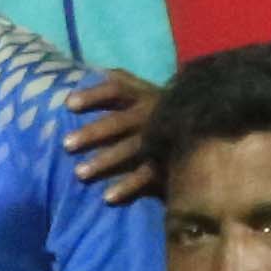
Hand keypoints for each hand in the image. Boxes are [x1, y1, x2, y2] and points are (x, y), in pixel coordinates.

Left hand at [63, 72, 159, 204]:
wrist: (205, 134)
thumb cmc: (156, 110)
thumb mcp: (142, 90)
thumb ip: (119, 81)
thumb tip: (87, 72)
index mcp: (143, 95)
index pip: (117, 90)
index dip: (94, 95)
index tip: (69, 105)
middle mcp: (152, 115)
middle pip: (120, 122)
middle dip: (93, 133)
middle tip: (66, 144)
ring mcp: (162, 140)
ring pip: (132, 150)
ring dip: (105, 161)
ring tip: (79, 173)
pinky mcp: (170, 165)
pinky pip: (147, 176)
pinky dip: (128, 187)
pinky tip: (108, 197)